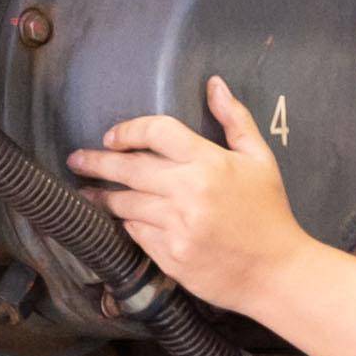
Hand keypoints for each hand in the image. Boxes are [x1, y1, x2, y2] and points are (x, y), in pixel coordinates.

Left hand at [67, 79, 322, 319]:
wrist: (277, 271)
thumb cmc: (268, 212)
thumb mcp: (260, 160)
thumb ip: (235, 120)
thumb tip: (214, 84)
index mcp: (210, 163)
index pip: (156, 132)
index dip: (128, 130)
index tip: (111, 137)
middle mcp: (189, 192)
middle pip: (128, 168)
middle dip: (96, 162)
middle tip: (77, 160)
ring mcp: (178, 226)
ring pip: (125, 204)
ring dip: (103, 197)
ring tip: (87, 192)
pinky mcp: (171, 255)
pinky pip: (136, 234)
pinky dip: (127, 224)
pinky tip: (120, 219)